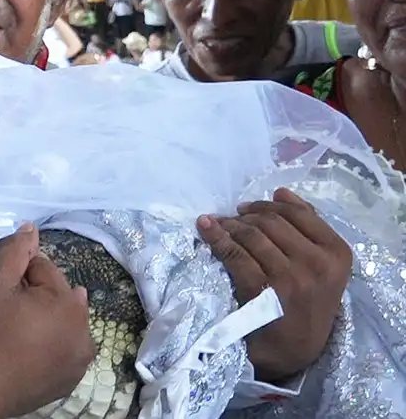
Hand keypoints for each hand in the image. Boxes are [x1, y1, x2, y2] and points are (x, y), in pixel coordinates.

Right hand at [0, 223, 94, 418]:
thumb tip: (31, 229)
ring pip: (59, 323)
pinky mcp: (68, 383)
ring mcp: (79, 363)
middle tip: (4, 314)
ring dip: (43, 321)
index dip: (17, 275)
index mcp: (70, 305)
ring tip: (13, 333)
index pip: (43, 268)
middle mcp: (85, 334)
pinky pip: (60, 349)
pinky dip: (46, 345)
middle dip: (34, 297)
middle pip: (56, 296)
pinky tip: (23, 351)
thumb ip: (14, 252)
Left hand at [198, 188, 350, 381]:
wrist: (292, 351)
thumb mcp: (321, 268)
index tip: (248, 207)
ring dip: (229, 225)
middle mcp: (317, 264)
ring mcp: (290, 277)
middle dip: (246, 216)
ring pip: (251, 235)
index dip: (269, 205)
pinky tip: (205, 229)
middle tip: (231, 217)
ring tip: (217, 224)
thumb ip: (307, 228)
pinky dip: (216, 237)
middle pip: (272, 222)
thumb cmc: (305, 305)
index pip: (299, 214)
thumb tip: (281, 192)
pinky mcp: (262, 290)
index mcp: (337, 254)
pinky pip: (234, 253)